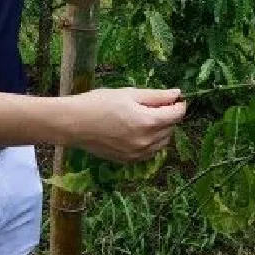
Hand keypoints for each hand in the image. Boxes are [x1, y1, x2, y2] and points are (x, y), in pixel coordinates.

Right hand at [64, 87, 186, 162]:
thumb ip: (156, 96)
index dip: (179, 104)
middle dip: (169, 116)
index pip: (176, 115)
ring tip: (146, 118)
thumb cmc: (99, 103)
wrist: (74, 124)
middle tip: (156, 105)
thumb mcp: (128, 94)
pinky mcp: (129, 160)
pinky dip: (151, 142)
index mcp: (148, 122)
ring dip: (161, 130)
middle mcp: (147, 141)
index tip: (176, 98)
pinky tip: (139, 131)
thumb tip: (177, 94)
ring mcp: (138, 154)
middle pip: (171, 128)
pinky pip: (150, 152)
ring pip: (162, 142)